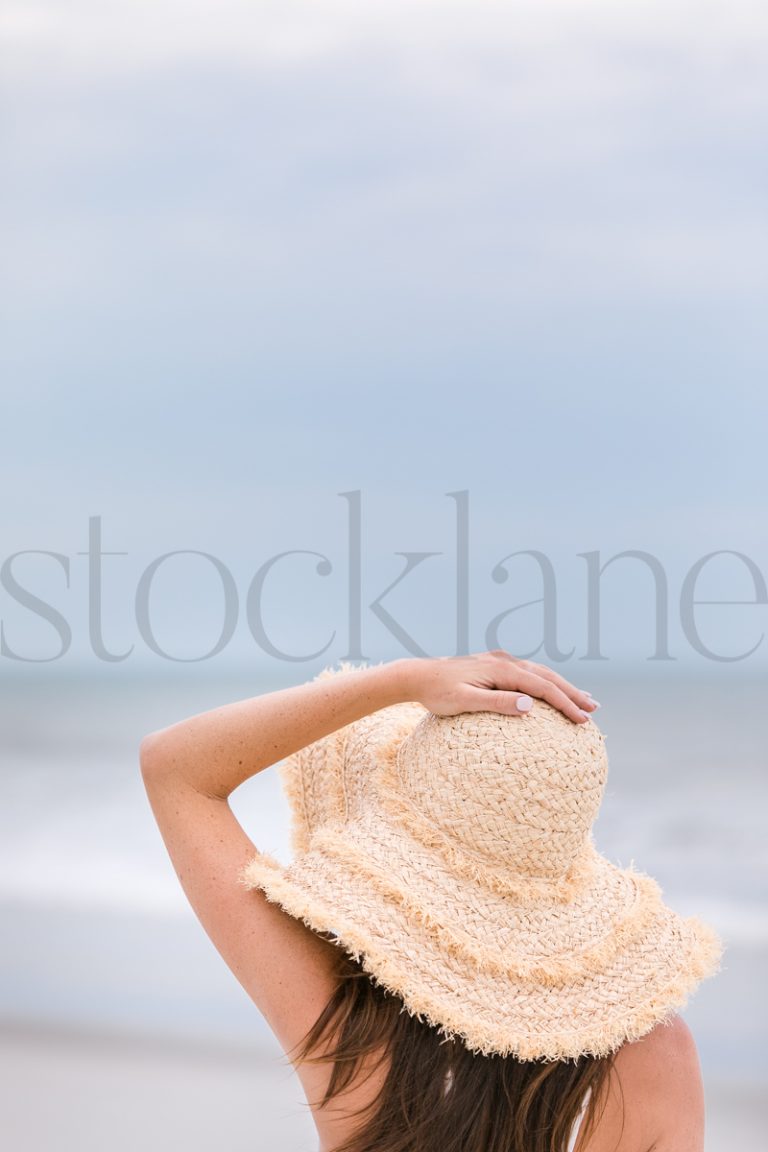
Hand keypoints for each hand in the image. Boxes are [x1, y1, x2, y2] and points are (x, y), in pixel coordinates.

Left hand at [404, 650, 598, 723]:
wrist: (417, 675)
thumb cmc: (437, 693)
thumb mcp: (464, 701)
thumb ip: (496, 702)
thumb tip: (530, 704)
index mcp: (501, 669)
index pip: (542, 686)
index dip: (564, 703)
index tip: (582, 719)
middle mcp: (505, 660)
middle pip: (547, 676)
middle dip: (572, 693)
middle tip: (594, 709)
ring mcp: (500, 661)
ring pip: (540, 672)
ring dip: (562, 686)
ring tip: (583, 700)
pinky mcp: (495, 665)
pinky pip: (528, 673)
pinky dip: (545, 682)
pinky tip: (550, 692)